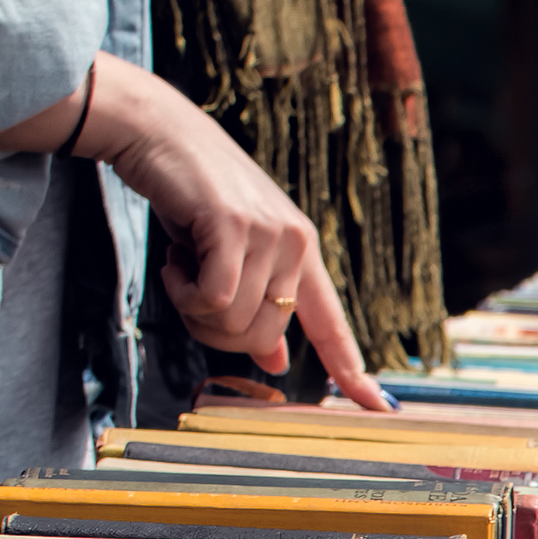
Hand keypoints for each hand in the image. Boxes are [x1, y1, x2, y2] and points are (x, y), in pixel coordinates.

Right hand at [0, 56, 393, 409]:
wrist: (157, 132)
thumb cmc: (190, 194)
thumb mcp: (231, 252)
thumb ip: (257, 302)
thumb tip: (275, 360)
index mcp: (302, 254)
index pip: (333, 323)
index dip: (352, 368)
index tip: (379, 406)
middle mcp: (296, 244)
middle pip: (263, 337)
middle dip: (216, 331)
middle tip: (191, 291)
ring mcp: (270, 234)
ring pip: (236, 322)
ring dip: (193, 308)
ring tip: (183, 265)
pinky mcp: (235, 226)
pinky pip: (215, 298)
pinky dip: (184, 291)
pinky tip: (175, 259)